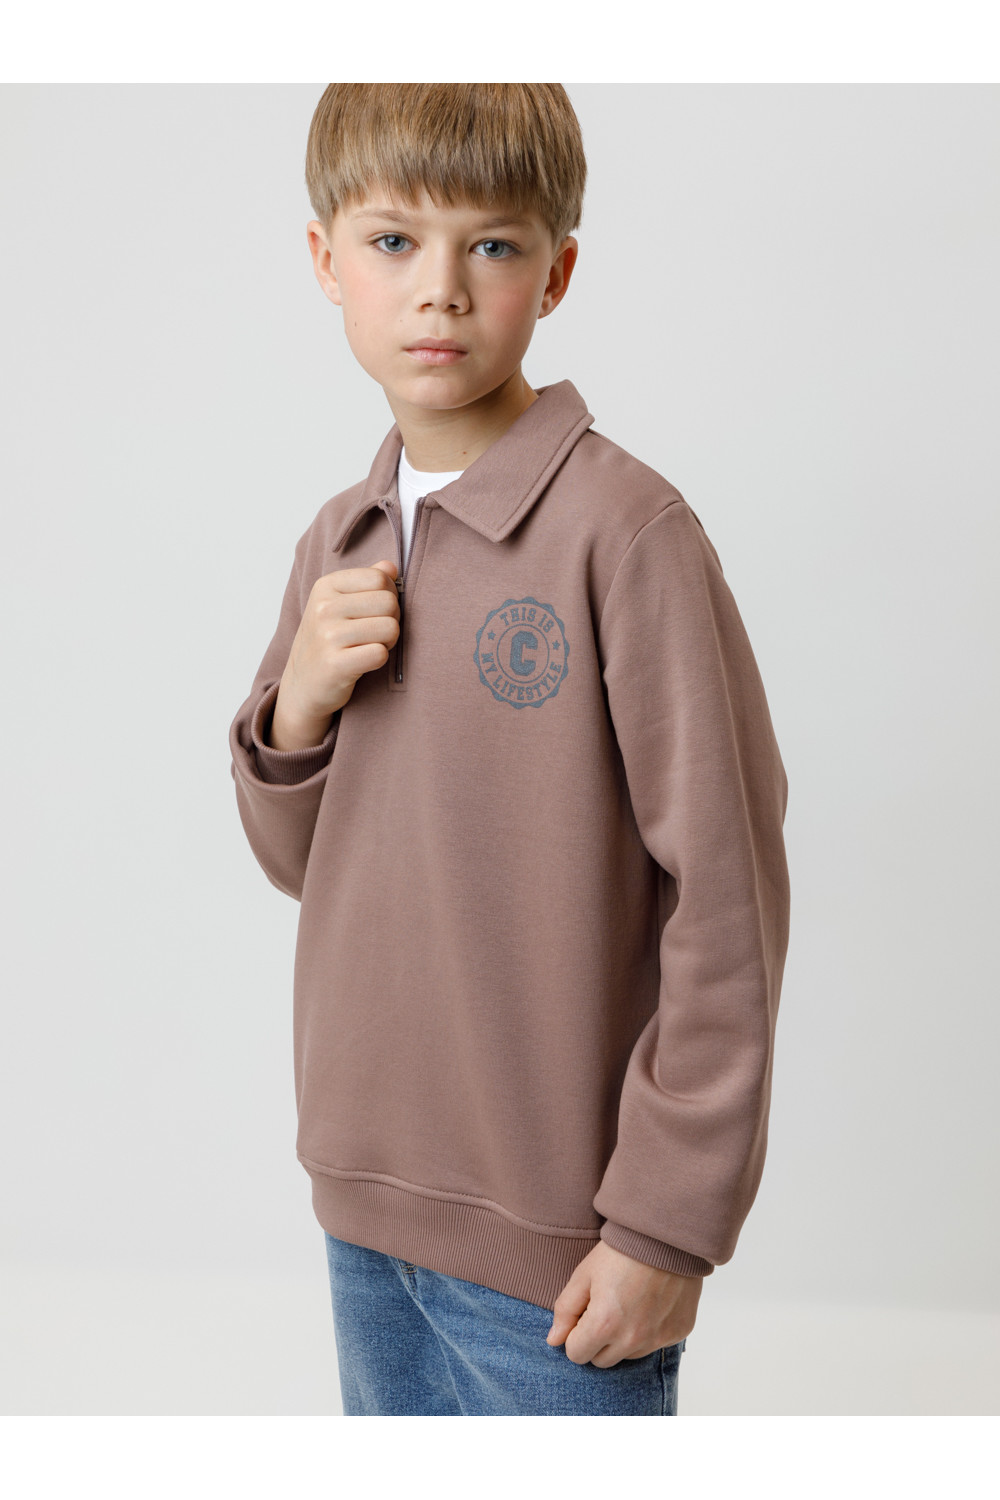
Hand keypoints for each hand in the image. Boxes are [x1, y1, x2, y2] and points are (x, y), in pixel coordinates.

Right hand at [271, 557, 399, 743]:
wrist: (303, 684)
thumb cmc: (328, 641)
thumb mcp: (339, 604)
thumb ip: (366, 581)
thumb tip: (391, 567)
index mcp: (325, 586)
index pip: (380, 578)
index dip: (388, 596)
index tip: (374, 612)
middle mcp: (324, 608)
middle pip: (389, 603)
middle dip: (391, 620)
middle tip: (373, 634)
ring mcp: (327, 636)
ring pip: (390, 628)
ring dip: (387, 642)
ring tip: (368, 647)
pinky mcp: (335, 664)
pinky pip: (380, 654)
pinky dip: (379, 660)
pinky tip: (363, 662)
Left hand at [545, 1240, 702, 1367]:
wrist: (665, 1234)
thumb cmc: (621, 1251)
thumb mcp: (584, 1274)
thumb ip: (565, 1310)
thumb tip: (554, 1340)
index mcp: (604, 1325)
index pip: (576, 1354)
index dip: (575, 1335)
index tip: (584, 1314)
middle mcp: (632, 1339)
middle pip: (602, 1360)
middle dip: (597, 1340)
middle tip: (605, 1306)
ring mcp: (658, 1338)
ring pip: (628, 1355)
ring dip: (623, 1337)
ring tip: (629, 1302)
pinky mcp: (677, 1332)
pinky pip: (654, 1344)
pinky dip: (649, 1330)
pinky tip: (650, 1302)